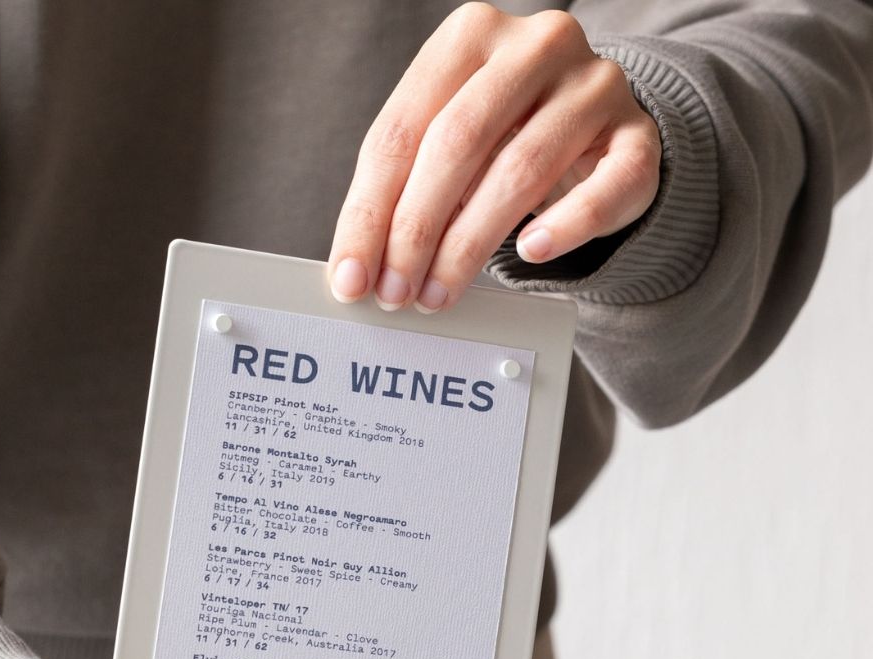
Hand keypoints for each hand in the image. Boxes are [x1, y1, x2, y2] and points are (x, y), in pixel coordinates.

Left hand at [327, 3, 660, 311]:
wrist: (598, 129)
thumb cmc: (504, 140)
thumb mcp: (447, 146)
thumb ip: (403, 189)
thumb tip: (357, 267)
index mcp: (470, 35)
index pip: (402, 130)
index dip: (370, 211)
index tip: (350, 276)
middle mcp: (535, 46)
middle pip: (458, 143)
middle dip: (415, 230)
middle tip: (395, 292)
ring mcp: (594, 86)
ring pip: (521, 170)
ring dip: (470, 244)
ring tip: (438, 293)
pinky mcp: (637, 135)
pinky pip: (608, 185)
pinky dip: (566, 225)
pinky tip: (531, 254)